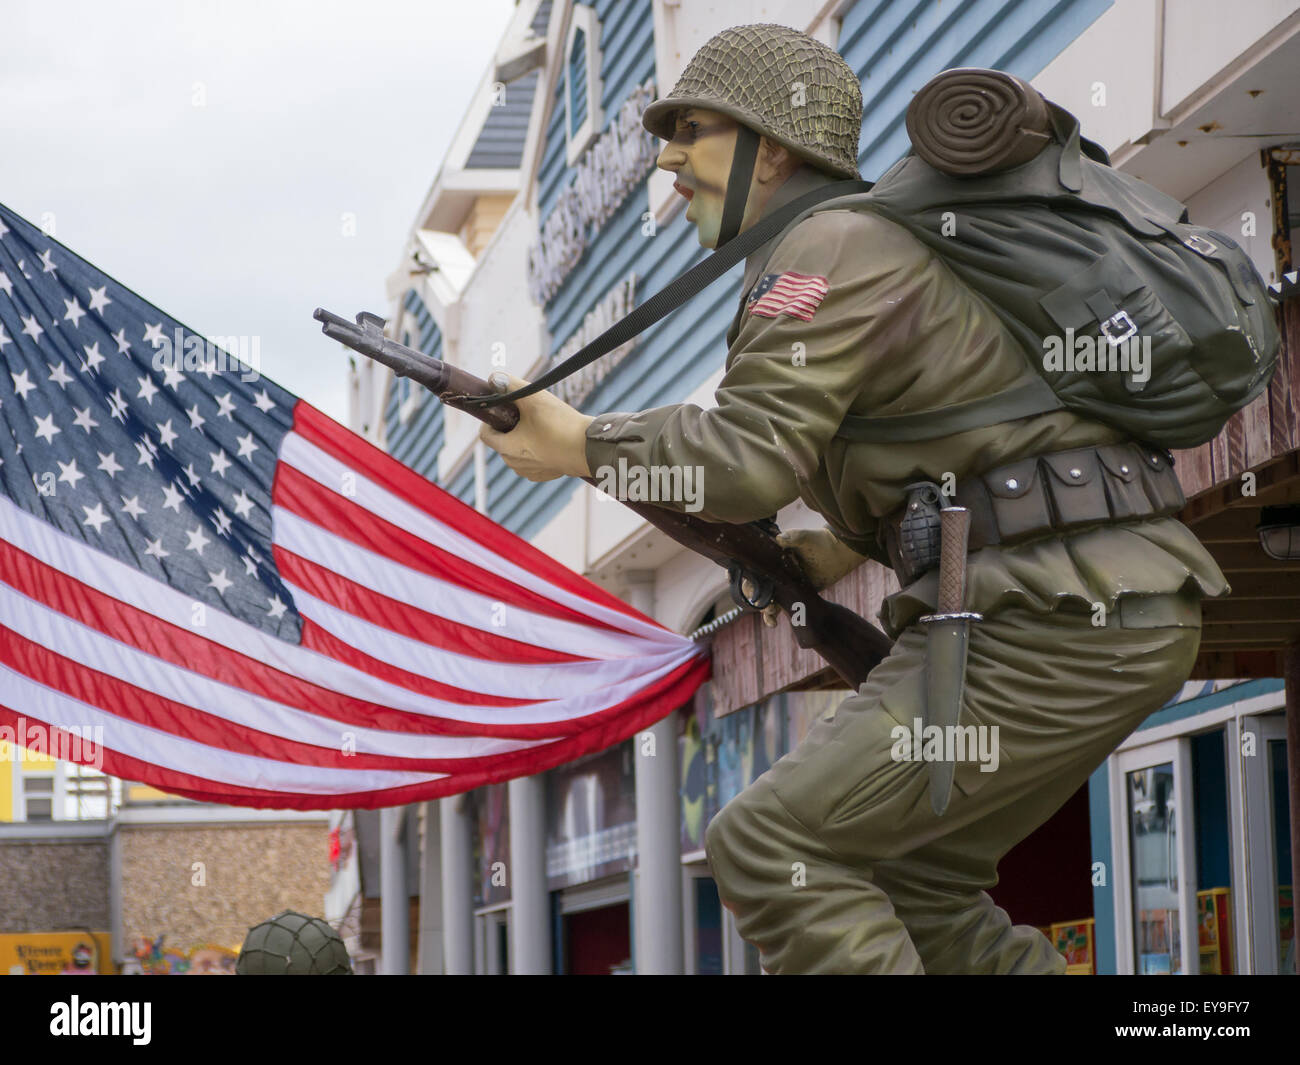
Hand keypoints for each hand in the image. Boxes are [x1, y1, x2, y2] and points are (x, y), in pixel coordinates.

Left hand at [478, 373, 594, 481]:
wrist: (590, 449)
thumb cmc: (561, 425)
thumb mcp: (534, 398)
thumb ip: (511, 385)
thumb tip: (493, 377)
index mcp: (508, 448)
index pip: (486, 434)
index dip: (491, 419)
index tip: (504, 409)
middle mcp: (515, 465)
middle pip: (502, 442)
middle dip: (510, 427)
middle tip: (527, 414)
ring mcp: (531, 472)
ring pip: (517, 452)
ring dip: (523, 439)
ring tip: (541, 426)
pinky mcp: (546, 475)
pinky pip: (533, 460)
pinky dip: (537, 449)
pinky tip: (551, 438)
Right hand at [745, 527, 869, 627]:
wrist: (838, 556)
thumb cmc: (821, 542)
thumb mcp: (806, 538)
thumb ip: (794, 537)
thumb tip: (779, 538)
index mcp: (772, 554)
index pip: (749, 563)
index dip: (738, 571)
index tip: (731, 577)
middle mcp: (773, 569)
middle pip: (753, 584)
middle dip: (753, 595)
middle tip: (762, 602)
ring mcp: (781, 583)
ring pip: (763, 598)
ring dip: (763, 608)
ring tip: (771, 615)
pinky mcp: (791, 594)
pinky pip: (777, 607)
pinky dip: (771, 616)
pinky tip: (773, 623)